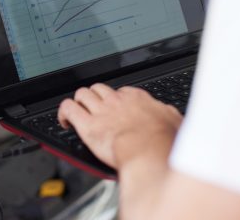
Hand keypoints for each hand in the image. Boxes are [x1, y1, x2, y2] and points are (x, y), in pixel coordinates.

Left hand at [57, 83, 182, 169]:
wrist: (148, 152)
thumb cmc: (162, 142)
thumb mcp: (175, 122)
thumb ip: (169, 115)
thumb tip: (171, 115)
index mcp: (137, 99)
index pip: (121, 91)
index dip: (115, 99)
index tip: (114, 107)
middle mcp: (116, 101)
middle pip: (98, 89)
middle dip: (94, 97)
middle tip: (93, 108)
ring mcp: (100, 111)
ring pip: (82, 94)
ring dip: (79, 102)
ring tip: (78, 111)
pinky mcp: (86, 125)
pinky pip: (69, 109)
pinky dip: (64, 112)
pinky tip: (64, 120)